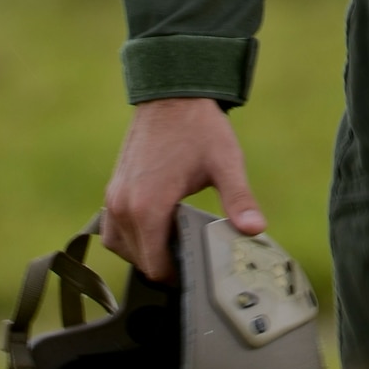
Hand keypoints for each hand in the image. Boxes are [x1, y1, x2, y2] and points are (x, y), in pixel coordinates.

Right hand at [101, 97, 265, 283]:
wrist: (172, 93)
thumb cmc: (198, 127)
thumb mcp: (226, 163)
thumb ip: (239, 200)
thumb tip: (255, 229)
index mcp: (148, 207)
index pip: (155, 266)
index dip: (177, 274)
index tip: (196, 268)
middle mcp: (124, 207)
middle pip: (139, 260)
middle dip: (164, 262)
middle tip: (191, 252)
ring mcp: (114, 198)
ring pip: (122, 247)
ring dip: (145, 252)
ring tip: (174, 240)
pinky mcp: (113, 188)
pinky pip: (112, 229)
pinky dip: (130, 236)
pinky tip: (154, 226)